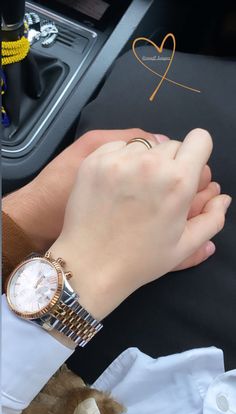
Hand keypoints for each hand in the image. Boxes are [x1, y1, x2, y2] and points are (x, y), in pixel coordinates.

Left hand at [49, 128, 231, 319]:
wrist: (90, 264)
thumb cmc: (140, 260)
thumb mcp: (184, 245)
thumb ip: (212, 219)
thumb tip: (223, 199)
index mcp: (178, 180)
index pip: (200, 139)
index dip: (198, 154)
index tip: (188, 168)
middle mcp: (150, 163)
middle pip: (171, 144)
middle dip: (170, 163)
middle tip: (157, 190)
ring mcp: (119, 160)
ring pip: (144, 145)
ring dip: (145, 161)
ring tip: (134, 189)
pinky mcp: (94, 161)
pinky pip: (117, 147)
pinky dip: (121, 160)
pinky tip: (115, 184)